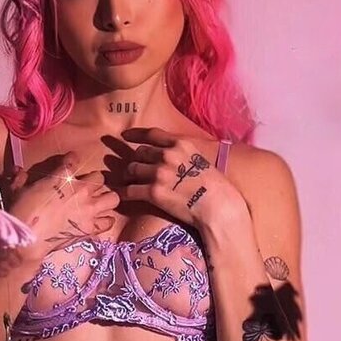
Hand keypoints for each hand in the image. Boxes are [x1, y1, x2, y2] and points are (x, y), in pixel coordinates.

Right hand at [5, 152, 119, 259]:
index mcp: (64, 176)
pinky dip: (106, 220)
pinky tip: (98, 220)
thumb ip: (20, 178)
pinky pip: (109, 221)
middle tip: (85, 188)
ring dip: (106, 198)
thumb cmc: (21, 211)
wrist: (28, 239)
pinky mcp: (91, 228)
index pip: (74, 159)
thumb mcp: (17, 190)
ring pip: (113, 197)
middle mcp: (82, 190)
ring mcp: (89, 209)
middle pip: (99, 178)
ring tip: (98, 202)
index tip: (70, 161)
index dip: (72, 159)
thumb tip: (18, 170)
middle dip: (93, 181)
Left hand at [120, 127, 241, 228]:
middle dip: (136, 160)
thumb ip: (186, 155)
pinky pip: (130, 190)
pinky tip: (122, 195)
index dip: (135, 134)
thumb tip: (177, 157)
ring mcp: (159, 173)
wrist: (218, 207)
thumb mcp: (202, 160)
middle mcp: (168, 155)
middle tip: (132, 168)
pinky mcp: (153, 192)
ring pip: (132, 169)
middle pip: (140, 152)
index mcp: (181, 144)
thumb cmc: (218, 187)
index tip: (125, 135)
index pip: (152, 134)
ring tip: (128, 181)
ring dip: (128, 176)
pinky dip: (124, 193)